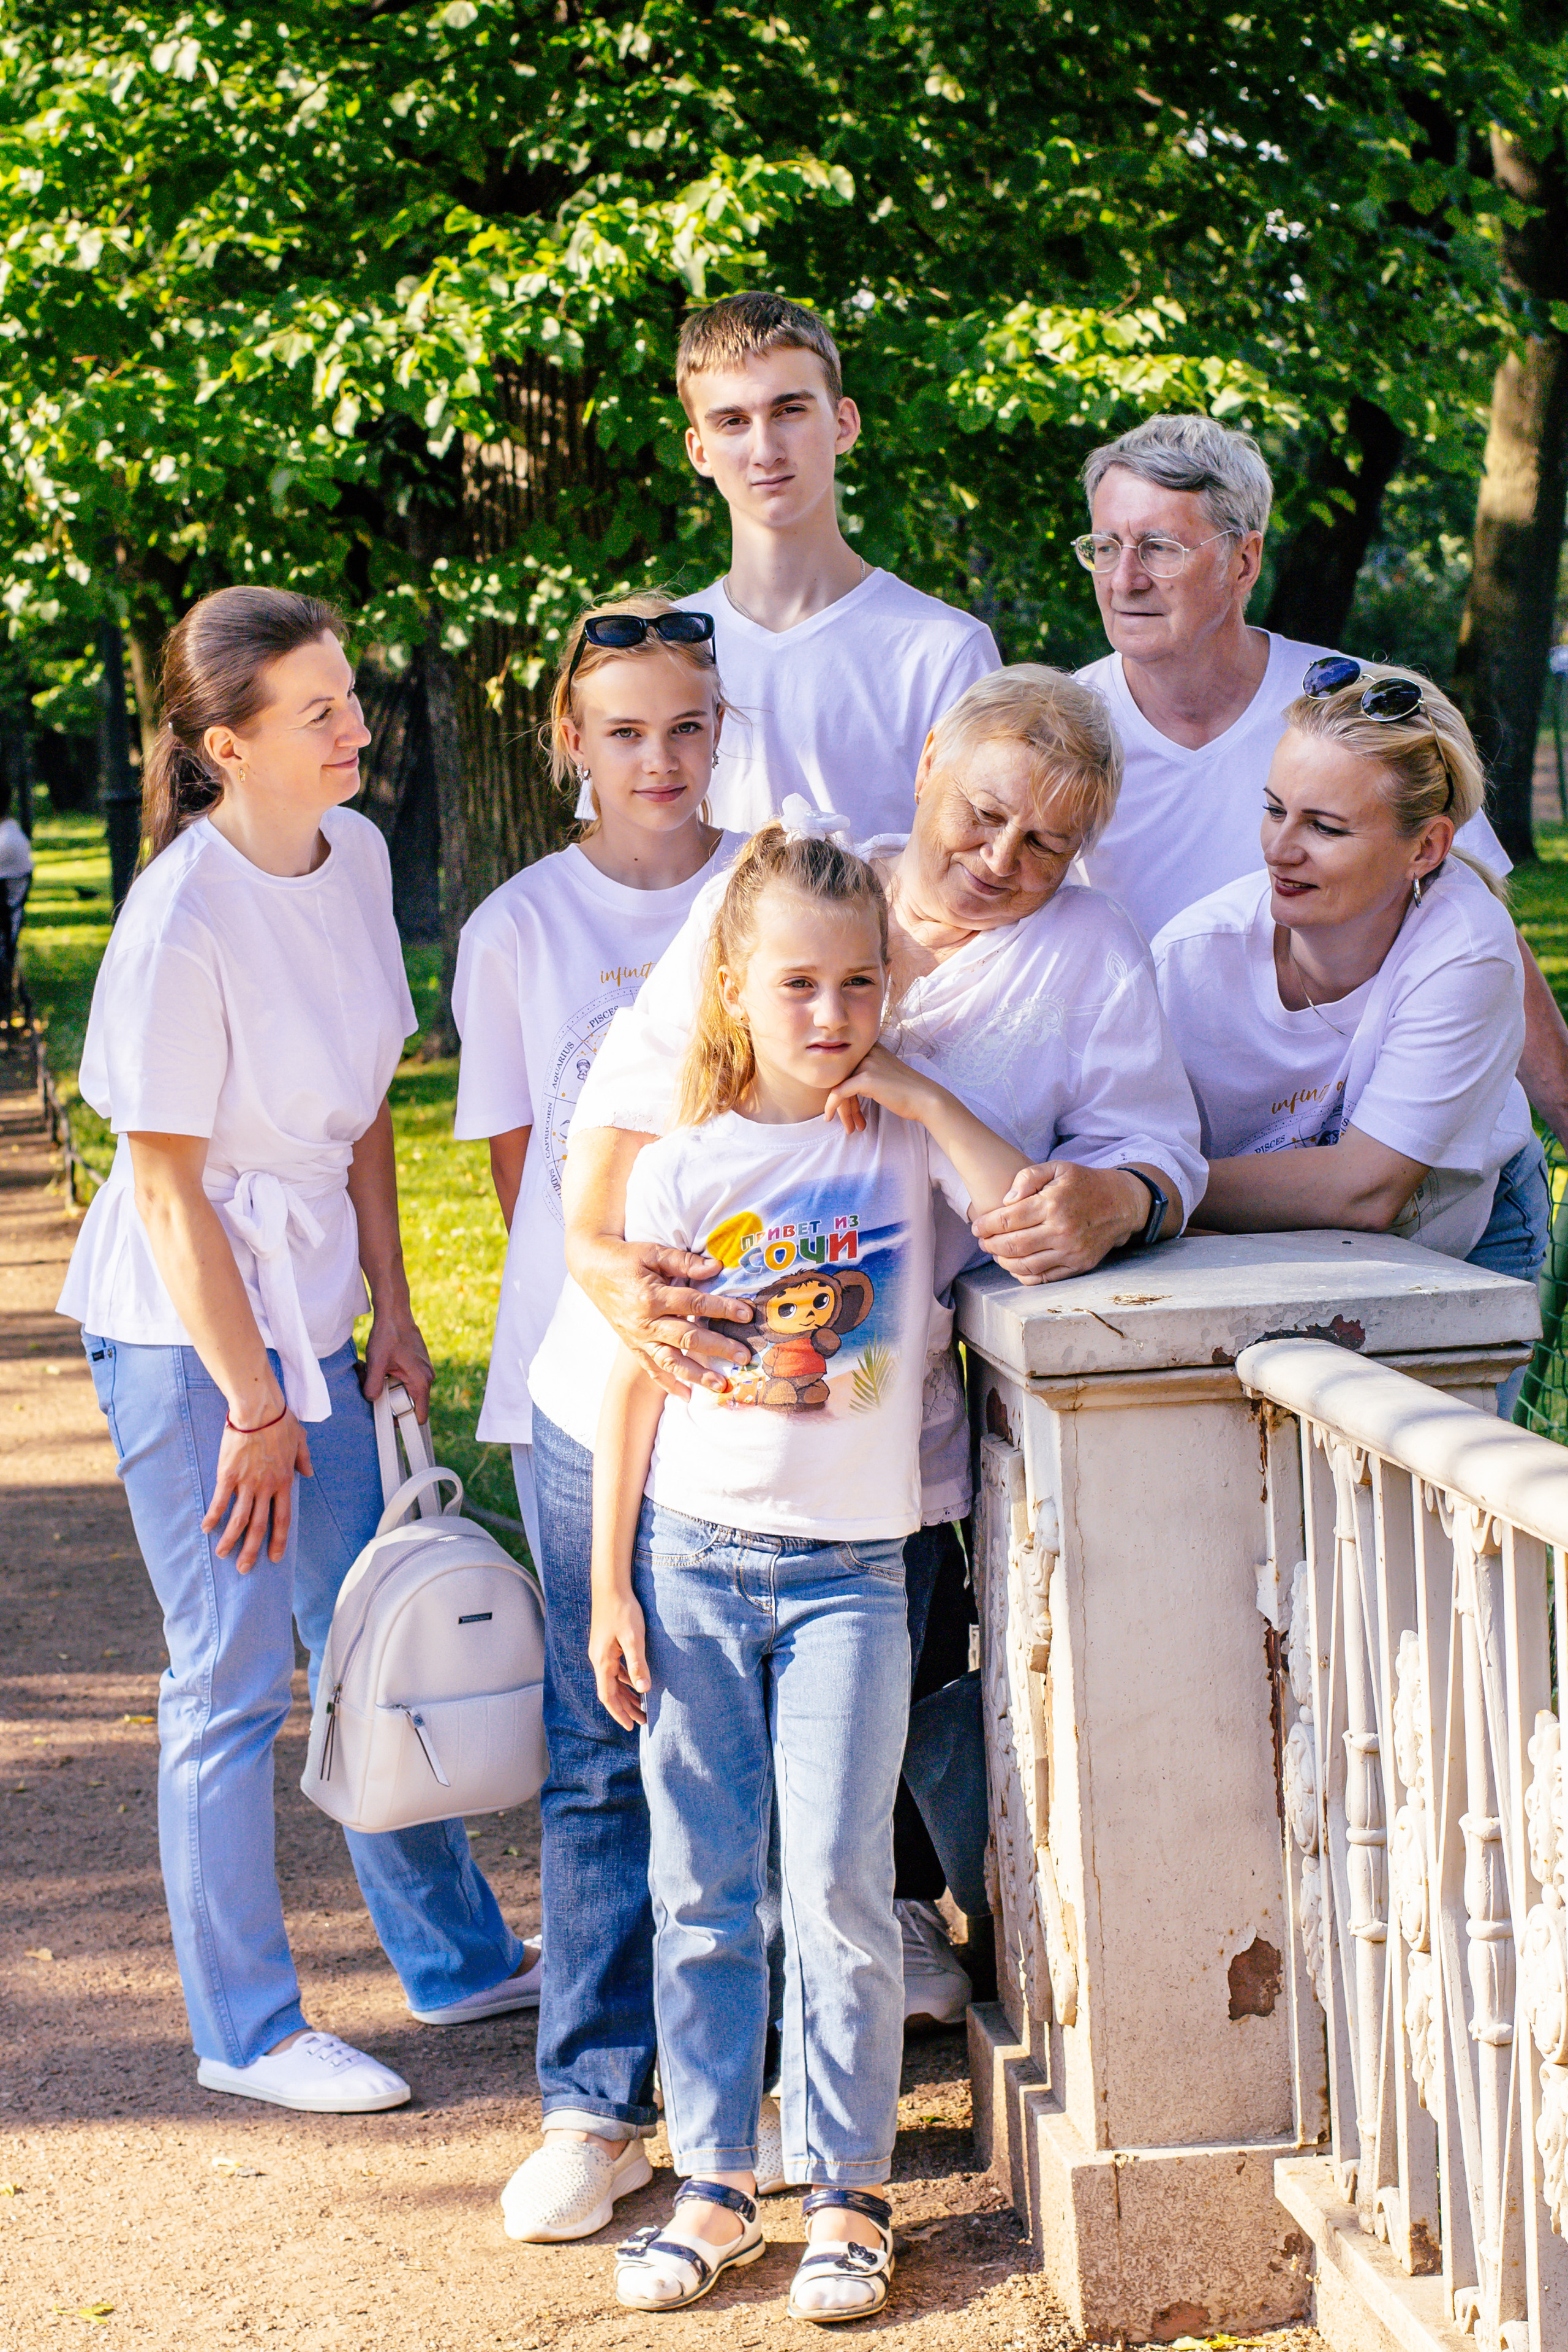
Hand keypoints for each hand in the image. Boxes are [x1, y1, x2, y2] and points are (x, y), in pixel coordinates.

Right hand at [203, 1406, 313, 1572]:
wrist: (259, 1410)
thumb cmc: (281, 1421)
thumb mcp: (301, 1440)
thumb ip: (304, 1459)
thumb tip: (309, 1473)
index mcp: (284, 1482)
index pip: (283, 1520)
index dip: (278, 1541)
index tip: (274, 1558)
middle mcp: (266, 1488)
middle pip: (259, 1527)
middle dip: (251, 1551)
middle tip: (244, 1569)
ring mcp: (246, 1483)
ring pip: (239, 1520)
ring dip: (230, 1541)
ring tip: (223, 1555)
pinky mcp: (228, 1475)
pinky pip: (220, 1502)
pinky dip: (213, 1517)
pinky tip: (206, 1529)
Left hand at [360, 1307, 434, 1421]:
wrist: (394, 1313)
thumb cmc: (388, 1335)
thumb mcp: (376, 1362)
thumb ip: (373, 1386)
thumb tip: (371, 1400)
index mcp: (421, 1381)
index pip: (420, 1416)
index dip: (403, 1421)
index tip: (387, 1419)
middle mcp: (426, 1378)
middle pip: (409, 1404)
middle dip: (389, 1400)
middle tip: (373, 1387)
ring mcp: (423, 1371)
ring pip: (404, 1391)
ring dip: (388, 1387)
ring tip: (374, 1372)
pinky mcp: (417, 1366)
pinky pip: (404, 1381)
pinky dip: (391, 1378)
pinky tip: (380, 1367)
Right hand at [578, 1236, 752, 1400]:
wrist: (592, 1268)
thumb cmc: (626, 1258)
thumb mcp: (653, 1252)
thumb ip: (684, 1261)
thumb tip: (716, 1267)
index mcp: (651, 1296)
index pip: (694, 1304)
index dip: (722, 1308)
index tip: (746, 1314)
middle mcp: (645, 1322)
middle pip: (687, 1337)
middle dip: (718, 1347)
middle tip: (743, 1356)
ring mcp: (638, 1338)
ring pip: (671, 1361)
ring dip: (697, 1375)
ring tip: (721, 1385)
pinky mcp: (633, 1346)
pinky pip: (652, 1369)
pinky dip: (669, 1384)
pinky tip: (688, 1396)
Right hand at [589, 1591, 649, 1728]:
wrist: (611, 1586)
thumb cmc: (623, 1610)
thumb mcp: (633, 1637)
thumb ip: (638, 1664)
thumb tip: (644, 1690)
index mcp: (603, 1661)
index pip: (608, 1696)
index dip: (619, 1713)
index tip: (631, 1727)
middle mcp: (599, 1659)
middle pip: (611, 1691)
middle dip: (625, 1708)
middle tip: (642, 1721)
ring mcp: (602, 1651)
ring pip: (614, 1680)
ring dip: (627, 1695)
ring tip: (642, 1707)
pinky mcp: (608, 1644)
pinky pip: (616, 1669)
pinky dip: (626, 1679)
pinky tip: (637, 1681)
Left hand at [822, 1042, 930, 1134]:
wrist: (925, 1098)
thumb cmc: (907, 1090)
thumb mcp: (884, 1071)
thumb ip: (866, 1069)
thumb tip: (844, 1081)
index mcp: (871, 1046)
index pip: (845, 1065)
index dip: (843, 1086)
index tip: (849, 1106)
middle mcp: (867, 1050)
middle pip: (841, 1076)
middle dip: (843, 1101)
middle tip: (849, 1119)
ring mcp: (866, 1064)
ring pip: (839, 1086)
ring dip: (842, 1109)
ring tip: (849, 1126)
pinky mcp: (865, 1079)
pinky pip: (838, 1093)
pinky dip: (832, 1106)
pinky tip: (830, 1117)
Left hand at [970, 1161, 1149, 1283]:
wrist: (1121, 1203)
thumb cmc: (1084, 1183)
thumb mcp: (1057, 1168)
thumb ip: (1028, 1177)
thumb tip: (1006, 1200)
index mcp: (1052, 1204)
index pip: (1007, 1220)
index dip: (986, 1225)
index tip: (977, 1226)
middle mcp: (1061, 1230)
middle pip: (1012, 1245)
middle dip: (990, 1245)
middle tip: (982, 1241)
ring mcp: (1071, 1251)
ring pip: (1025, 1265)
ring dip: (1003, 1261)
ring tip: (995, 1253)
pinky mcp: (1078, 1266)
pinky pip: (1043, 1278)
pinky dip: (1023, 1275)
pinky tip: (1014, 1265)